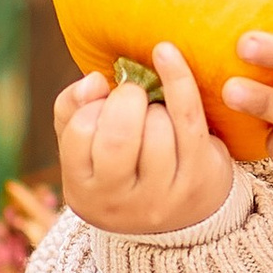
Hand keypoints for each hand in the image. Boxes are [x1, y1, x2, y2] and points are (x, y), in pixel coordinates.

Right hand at [56, 44, 237, 235]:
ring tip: (155, 116)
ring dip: (155, 106)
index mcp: (85, 193)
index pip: (80, 134)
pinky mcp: (200, 176)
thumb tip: (94, 80)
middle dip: (125, 101)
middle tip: (131, 97)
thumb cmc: (123, 169)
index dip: (92, 107)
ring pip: (157, 128)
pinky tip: (165, 53)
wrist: (181, 219)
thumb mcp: (84, 150)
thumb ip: (73, 110)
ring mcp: (165, 194)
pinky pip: (188, 117)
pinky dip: (177, 78)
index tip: (104, 105)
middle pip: (118, 137)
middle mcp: (123, 201)